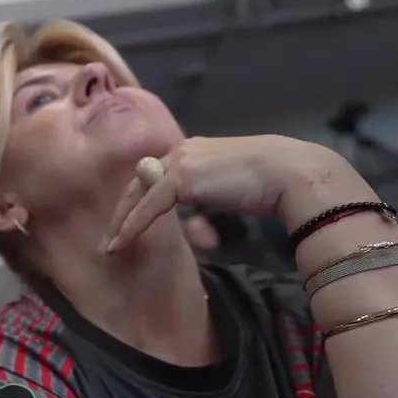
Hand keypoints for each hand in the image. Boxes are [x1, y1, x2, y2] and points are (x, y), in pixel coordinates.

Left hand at [103, 136, 349, 251]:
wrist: (289, 173)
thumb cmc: (270, 184)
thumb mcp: (229, 188)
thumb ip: (207, 195)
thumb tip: (197, 218)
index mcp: (193, 151)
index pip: (154, 177)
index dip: (137, 201)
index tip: (126, 224)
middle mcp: (181, 151)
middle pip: (139, 184)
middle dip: (121, 213)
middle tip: (109, 238)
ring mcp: (180, 161)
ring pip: (138, 195)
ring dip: (121, 223)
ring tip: (109, 247)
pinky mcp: (181, 177)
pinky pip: (147, 206)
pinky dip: (132, 226)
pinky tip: (120, 243)